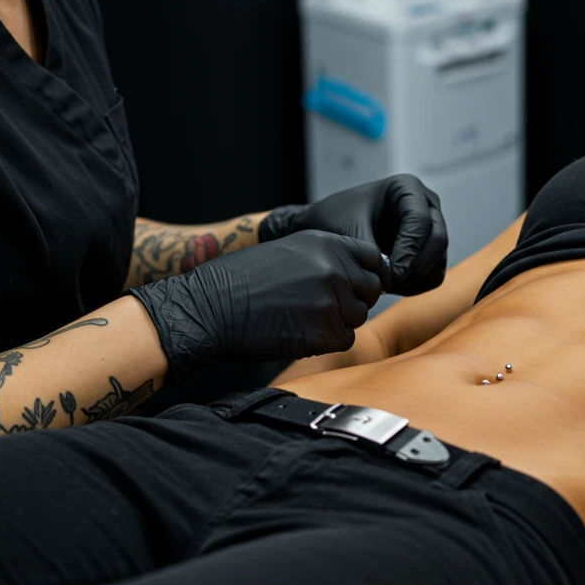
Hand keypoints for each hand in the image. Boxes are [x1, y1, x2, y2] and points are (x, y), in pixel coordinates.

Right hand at [128, 229, 388, 382]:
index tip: (357, 285)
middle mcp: (334, 268)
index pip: (374, 258)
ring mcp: (331, 300)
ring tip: (303, 318)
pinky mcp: (324, 331)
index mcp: (327, 243)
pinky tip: (299, 333)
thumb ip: (325, 257)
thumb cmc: (240, 280)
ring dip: (338, 322)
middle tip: (322, 307)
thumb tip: (356, 273)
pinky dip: (327, 341)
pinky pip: (345, 340)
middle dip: (354, 300)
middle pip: (371, 290)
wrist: (210, 307)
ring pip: (358, 317)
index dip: (368, 274)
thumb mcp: (288, 250)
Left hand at [258, 174, 447, 296]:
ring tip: (386, 286)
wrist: (329, 229)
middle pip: (438, 240)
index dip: (409, 249)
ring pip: (439, 260)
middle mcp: (426, 206)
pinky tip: (392, 287)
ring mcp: (431, 229)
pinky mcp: (429, 252)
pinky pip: (434, 274)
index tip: (393, 273)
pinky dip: (416, 286)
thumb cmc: (336, 220)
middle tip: (391, 284)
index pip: (420, 220)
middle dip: (415, 267)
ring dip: (415, 279)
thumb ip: (370, 251)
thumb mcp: (347, 231)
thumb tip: (390, 276)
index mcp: (407, 188)